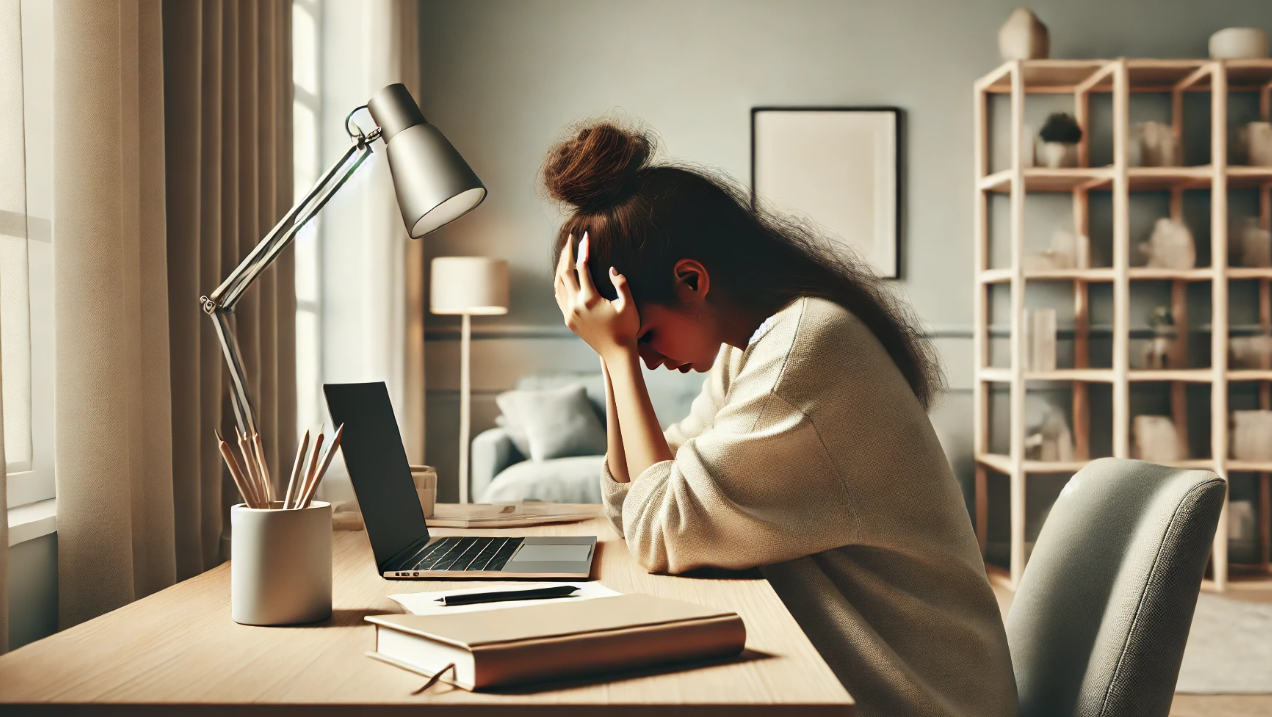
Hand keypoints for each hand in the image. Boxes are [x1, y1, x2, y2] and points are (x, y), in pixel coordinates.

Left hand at [553, 232, 639, 359]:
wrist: (616, 353)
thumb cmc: (626, 329)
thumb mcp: (628, 305)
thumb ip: (621, 284)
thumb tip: (612, 269)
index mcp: (590, 299)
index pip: (583, 267)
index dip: (583, 250)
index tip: (585, 236)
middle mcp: (576, 305)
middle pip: (565, 272)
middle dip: (567, 254)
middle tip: (570, 240)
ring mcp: (570, 314)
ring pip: (559, 285)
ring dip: (561, 268)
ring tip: (565, 254)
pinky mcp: (569, 321)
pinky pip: (559, 298)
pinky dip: (559, 285)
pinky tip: (562, 277)